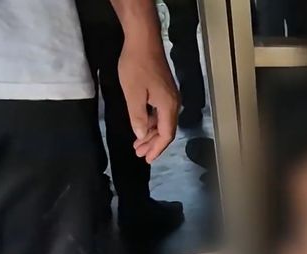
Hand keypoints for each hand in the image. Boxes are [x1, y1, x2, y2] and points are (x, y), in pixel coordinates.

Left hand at [118, 37, 178, 162]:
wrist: (143, 41)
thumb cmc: (137, 66)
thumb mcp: (133, 94)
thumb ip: (137, 117)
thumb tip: (141, 135)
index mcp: (168, 106)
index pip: (166, 135)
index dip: (157, 149)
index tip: (146, 159)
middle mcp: (173, 103)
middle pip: (166, 130)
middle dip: (153, 144)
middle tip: (139, 154)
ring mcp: (170, 96)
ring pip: (162, 122)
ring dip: (150, 134)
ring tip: (138, 144)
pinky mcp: (164, 90)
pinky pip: (160, 113)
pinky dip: (151, 122)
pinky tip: (141, 125)